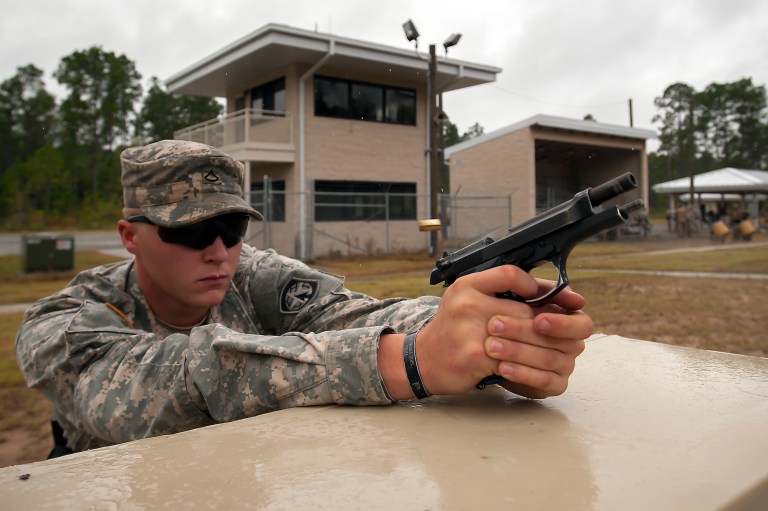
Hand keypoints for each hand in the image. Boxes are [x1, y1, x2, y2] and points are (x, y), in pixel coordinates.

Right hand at [416, 265, 591, 397]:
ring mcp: (471, 329)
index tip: (549, 298)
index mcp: (467, 285)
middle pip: (524, 310)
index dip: (535, 285)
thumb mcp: (468, 299)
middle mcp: (467, 303)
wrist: (423, 360)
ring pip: (523, 335)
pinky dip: (525, 365)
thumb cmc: (452, 330)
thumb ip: (499, 292)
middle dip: (545, 325)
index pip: (509, 273)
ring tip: (551, 351)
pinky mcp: (475, 355)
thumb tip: (544, 291)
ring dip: (541, 346)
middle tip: (560, 333)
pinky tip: (531, 367)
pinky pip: (512, 358)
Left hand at [486, 282, 591, 397]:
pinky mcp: (554, 385)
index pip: (582, 325)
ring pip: (548, 360)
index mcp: (571, 321)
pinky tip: (502, 367)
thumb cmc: (510, 315)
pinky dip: (522, 373)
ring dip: (518, 352)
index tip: (538, 320)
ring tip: (492, 346)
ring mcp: (565, 366)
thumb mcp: (520, 296)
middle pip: (560, 342)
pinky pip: (543, 382)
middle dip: (525, 332)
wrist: (492, 343)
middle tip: (495, 325)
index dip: (563, 324)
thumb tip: (559, 293)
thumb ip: (537, 288)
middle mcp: (572, 344)